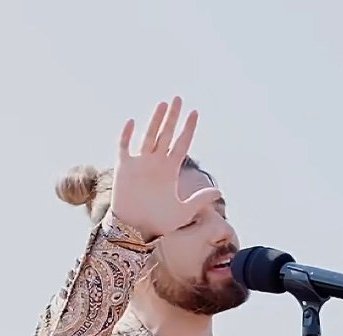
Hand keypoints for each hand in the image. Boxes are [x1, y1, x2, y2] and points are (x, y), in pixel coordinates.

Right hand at [109, 97, 221, 240]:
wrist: (134, 230)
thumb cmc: (158, 222)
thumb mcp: (182, 212)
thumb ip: (199, 200)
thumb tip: (218, 191)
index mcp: (171, 170)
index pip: (182, 144)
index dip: (188, 129)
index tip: (195, 113)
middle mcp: (156, 163)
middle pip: (166, 134)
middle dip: (173, 117)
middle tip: (178, 98)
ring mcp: (140, 163)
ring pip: (149, 137)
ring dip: (155, 121)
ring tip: (162, 104)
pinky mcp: (124, 168)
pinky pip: (124, 148)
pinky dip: (127, 135)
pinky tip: (131, 122)